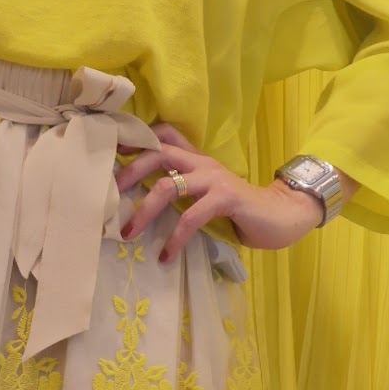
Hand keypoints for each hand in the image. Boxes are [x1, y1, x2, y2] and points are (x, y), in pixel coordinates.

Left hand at [115, 123, 323, 263]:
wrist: (282, 215)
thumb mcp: (206, 193)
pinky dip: (175, 237)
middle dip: (128, 172)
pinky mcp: (226, 198)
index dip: (136, 139)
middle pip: (157, 153)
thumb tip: (143, 200)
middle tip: (107, 196)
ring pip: (167, 185)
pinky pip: (191, 216)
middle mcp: (201, 162)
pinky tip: (166, 254)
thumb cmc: (240, 209)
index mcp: (195, 159)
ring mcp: (213, 178)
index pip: (163, 134)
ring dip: (143, 210)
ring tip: (128, 233)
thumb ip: (183, 188)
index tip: (110, 153)